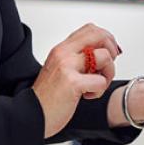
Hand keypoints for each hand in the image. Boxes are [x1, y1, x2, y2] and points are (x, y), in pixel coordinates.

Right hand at [33, 23, 118, 137]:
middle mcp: (64, 53)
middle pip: (100, 36)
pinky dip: (99, 91)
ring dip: (108, 73)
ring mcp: (67, 66)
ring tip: (96, 85)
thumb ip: (77, 58)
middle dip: (112, 50)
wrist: (32, 116)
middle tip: (106, 67)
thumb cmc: (48, 97)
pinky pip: (101, 81)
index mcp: (62, 49)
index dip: (106, 39)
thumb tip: (103, 53)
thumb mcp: (60, 69)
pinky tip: (87, 96)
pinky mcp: (72, 82)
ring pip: (105, 57)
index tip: (109, 53)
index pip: (90, 29)